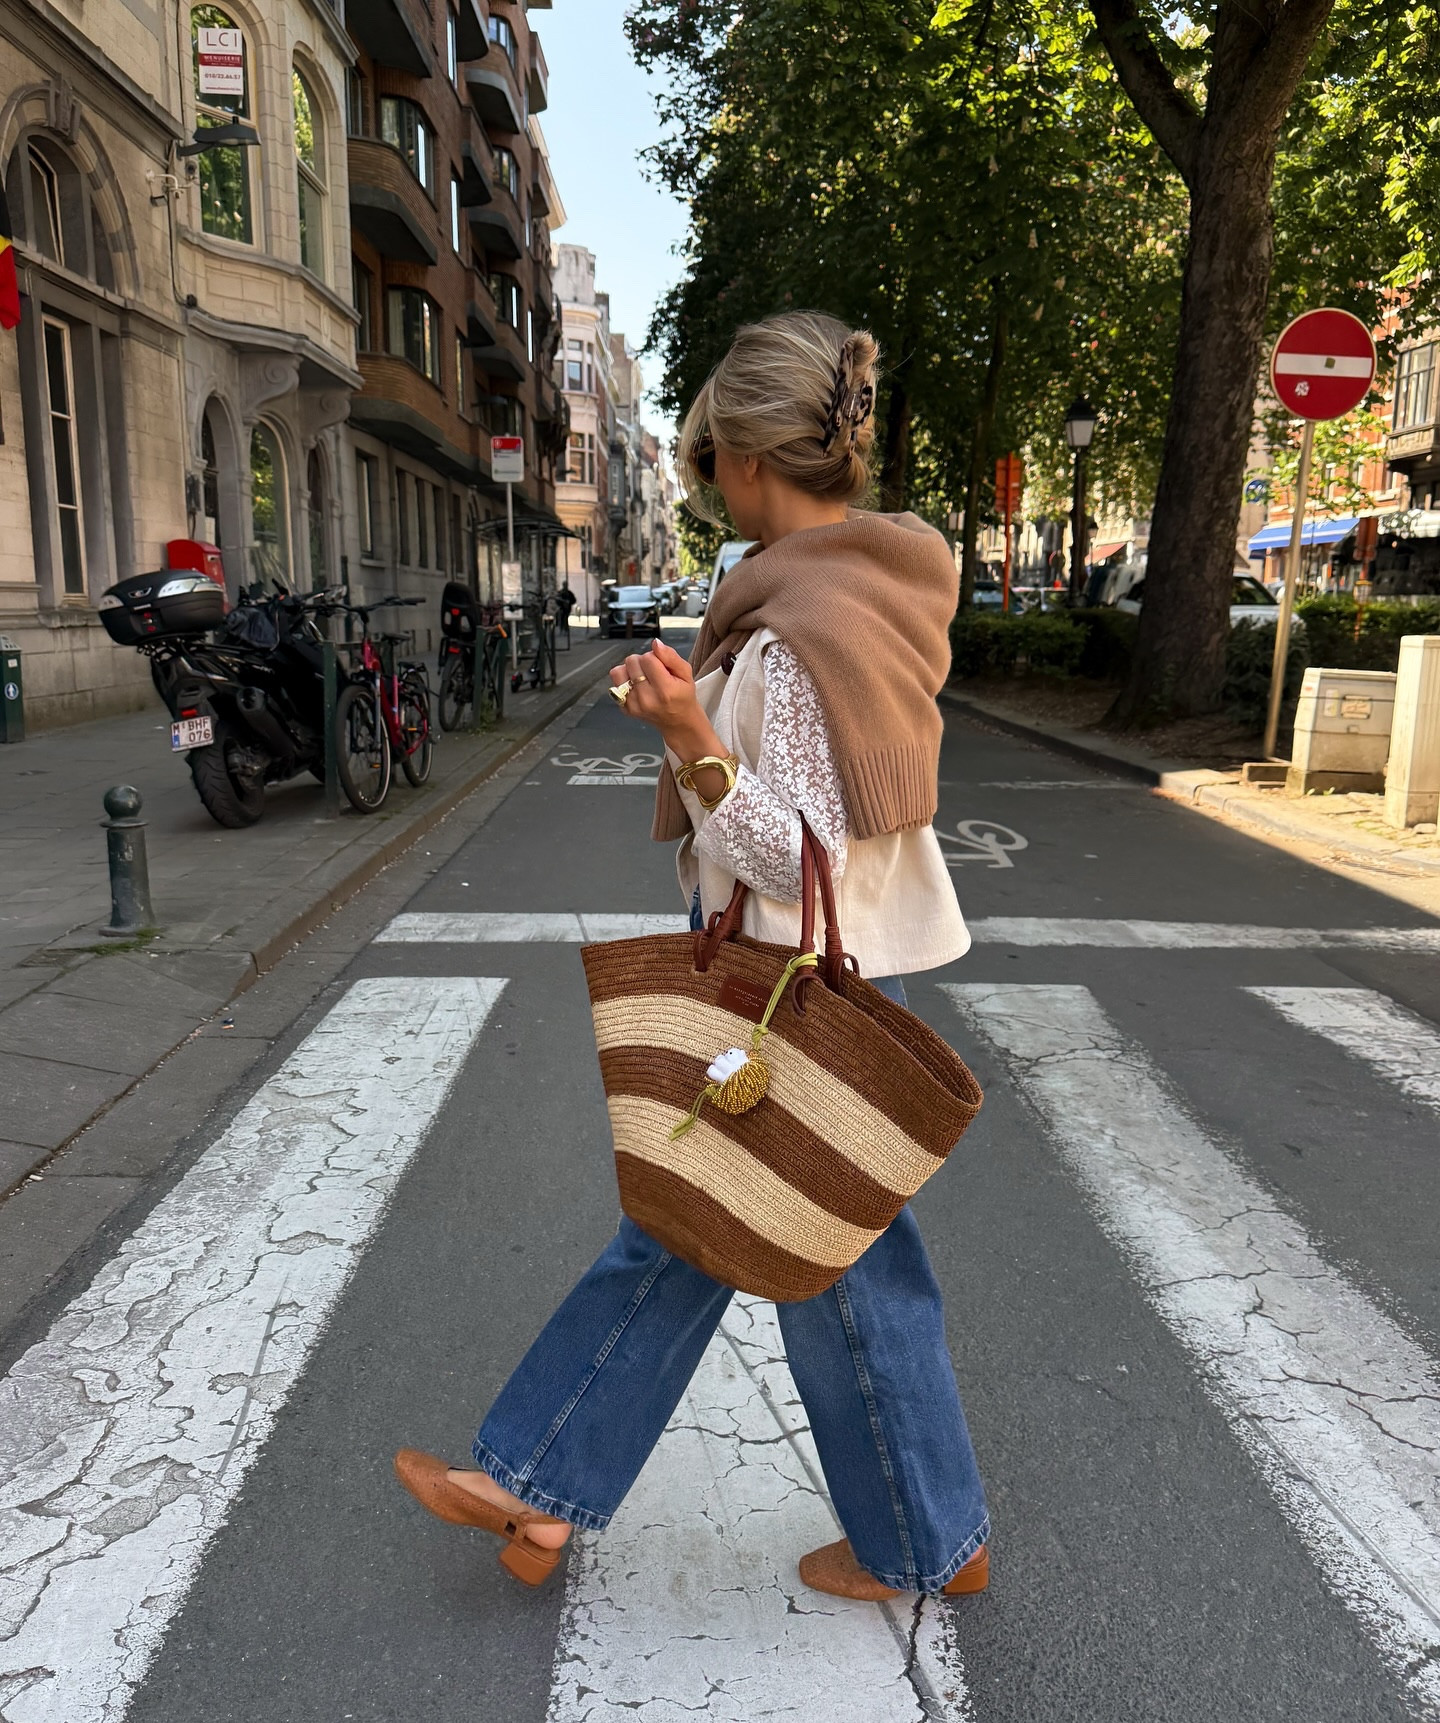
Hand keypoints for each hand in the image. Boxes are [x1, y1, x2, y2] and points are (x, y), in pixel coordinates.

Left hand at [609, 641, 725, 770]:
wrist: (677, 720)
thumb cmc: (682, 694)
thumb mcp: (686, 673)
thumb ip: (671, 656)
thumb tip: (655, 643)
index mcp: (665, 690)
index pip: (648, 658)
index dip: (655, 657)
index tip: (662, 667)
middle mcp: (646, 699)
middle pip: (632, 662)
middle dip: (642, 662)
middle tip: (653, 673)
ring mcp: (633, 705)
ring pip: (618, 671)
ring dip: (630, 670)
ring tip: (643, 678)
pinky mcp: (625, 708)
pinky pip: (615, 683)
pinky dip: (625, 681)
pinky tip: (637, 687)